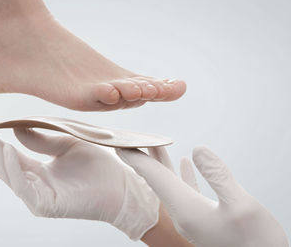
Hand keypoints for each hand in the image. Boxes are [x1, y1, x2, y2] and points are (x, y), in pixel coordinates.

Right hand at [0, 126, 158, 239]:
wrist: (123, 184)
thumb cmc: (99, 165)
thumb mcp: (67, 144)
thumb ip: (41, 139)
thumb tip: (16, 127)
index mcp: (37, 171)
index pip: (6, 154)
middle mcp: (33, 185)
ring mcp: (38, 197)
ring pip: (7, 174)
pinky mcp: (46, 206)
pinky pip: (24, 186)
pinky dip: (13, 168)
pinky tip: (6, 149)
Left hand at [116, 146, 288, 246]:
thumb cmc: (257, 242)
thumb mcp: (241, 206)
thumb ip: (218, 177)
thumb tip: (196, 149)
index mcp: (185, 208)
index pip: (154, 177)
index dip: (136, 158)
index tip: (119, 143)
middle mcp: (182, 213)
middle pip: (156, 179)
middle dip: (143, 158)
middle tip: (129, 139)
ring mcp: (191, 217)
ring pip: (169, 183)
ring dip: (160, 164)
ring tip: (153, 145)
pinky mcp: (202, 218)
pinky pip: (184, 190)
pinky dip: (181, 175)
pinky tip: (184, 163)